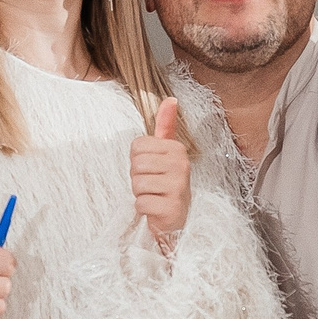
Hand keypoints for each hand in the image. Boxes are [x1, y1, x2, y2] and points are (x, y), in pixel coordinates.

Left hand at [129, 99, 191, 252]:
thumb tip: (170, 99)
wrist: (176, 220)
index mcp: (177, 149)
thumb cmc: (166, 183)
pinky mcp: (172, 208)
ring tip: (154, 196)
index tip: (151, 170)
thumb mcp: (166, 153)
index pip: (137, 146)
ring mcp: (178, 187)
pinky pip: (141, 203)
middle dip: (137, 178)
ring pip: (137, 184)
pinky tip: (155, 209)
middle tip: (152, 185)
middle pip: (136, 165)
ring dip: (140, 194)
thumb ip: (166, 126)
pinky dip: (143, 209)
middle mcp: (181, 165)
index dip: (138, 160)